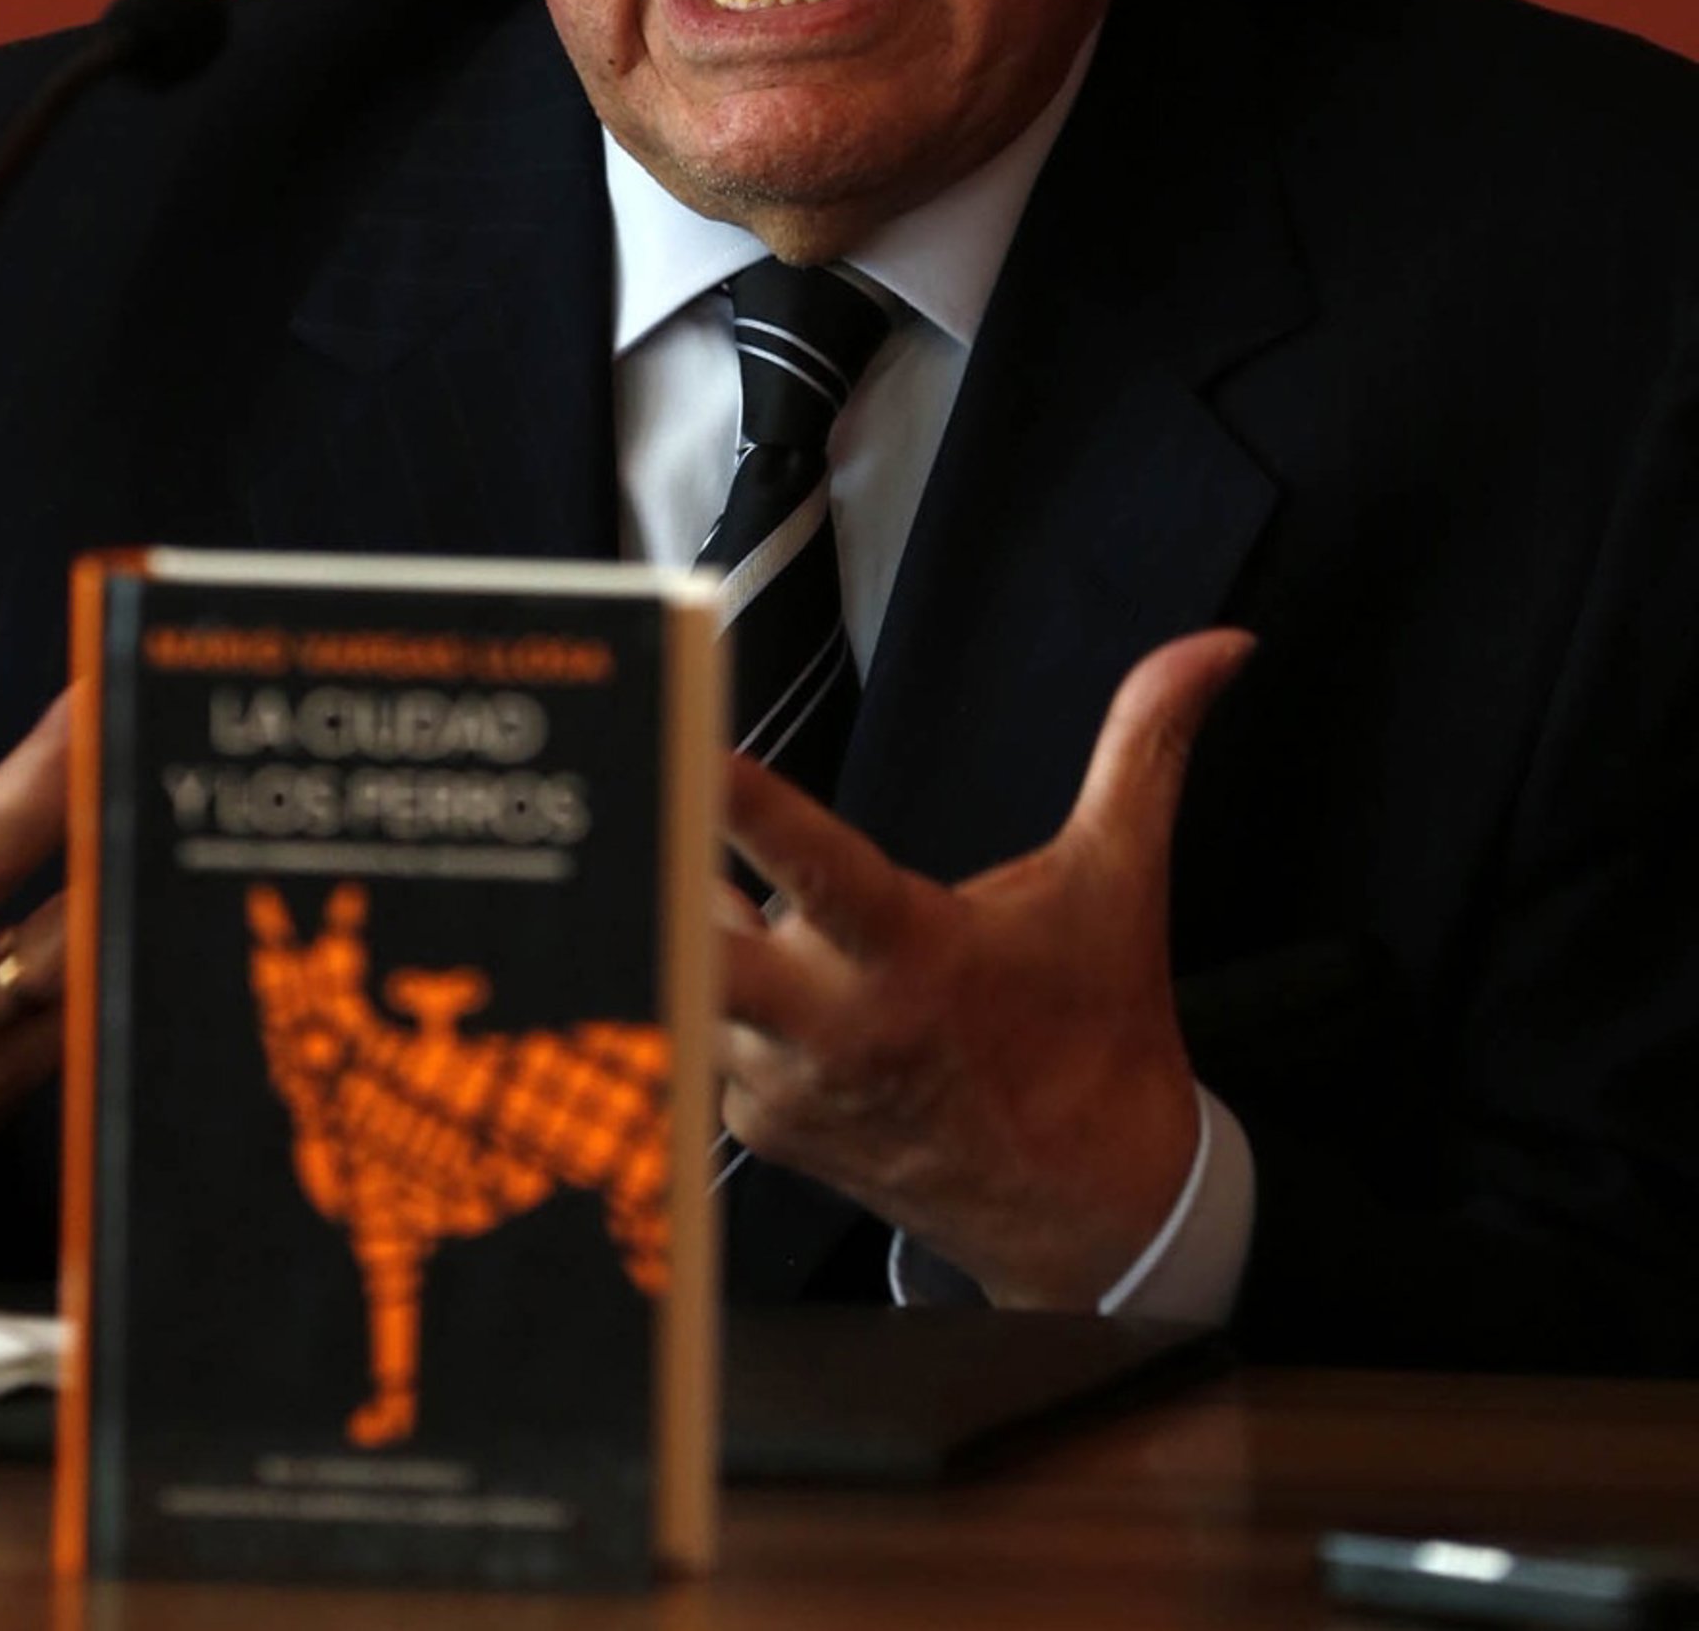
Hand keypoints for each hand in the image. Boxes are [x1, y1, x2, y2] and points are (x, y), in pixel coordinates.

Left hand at [718, 629, 1253, 1308]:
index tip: (699, 755)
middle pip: (699, 952)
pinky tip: (761, 983)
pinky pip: (701, 1035)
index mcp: (920, 958)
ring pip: (688, 981)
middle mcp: (840, 1028)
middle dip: (662, 887)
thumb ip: (1145, 745)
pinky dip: (708, 997)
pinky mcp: (764, 1129)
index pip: (819, 872)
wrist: (1092, 1209)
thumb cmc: (1099, 1032)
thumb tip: (1218, 646)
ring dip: (691, 930)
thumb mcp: (1122, 880)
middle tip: (639, 815)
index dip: (753, 811)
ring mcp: (792, 1088)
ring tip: (708, 891)